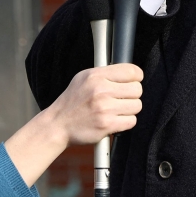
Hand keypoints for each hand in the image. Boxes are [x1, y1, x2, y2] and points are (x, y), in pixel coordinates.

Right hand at [3, 64, 141, 185]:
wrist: (57, 124)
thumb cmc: (72, 101)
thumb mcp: (83, 78)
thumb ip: (105, 73)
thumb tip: (129, 72)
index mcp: (96, 76)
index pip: (132, 71)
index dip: (136, 77)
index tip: (133, 81)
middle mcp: (101, 90)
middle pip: (137, 89)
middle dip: (132, 95)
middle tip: (121, 99)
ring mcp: (105, 108)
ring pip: (137, 105)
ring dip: (129, 109)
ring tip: (116, 110)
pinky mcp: (107, 125)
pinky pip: (132, 121)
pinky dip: (125, 122)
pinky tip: (114, 120)